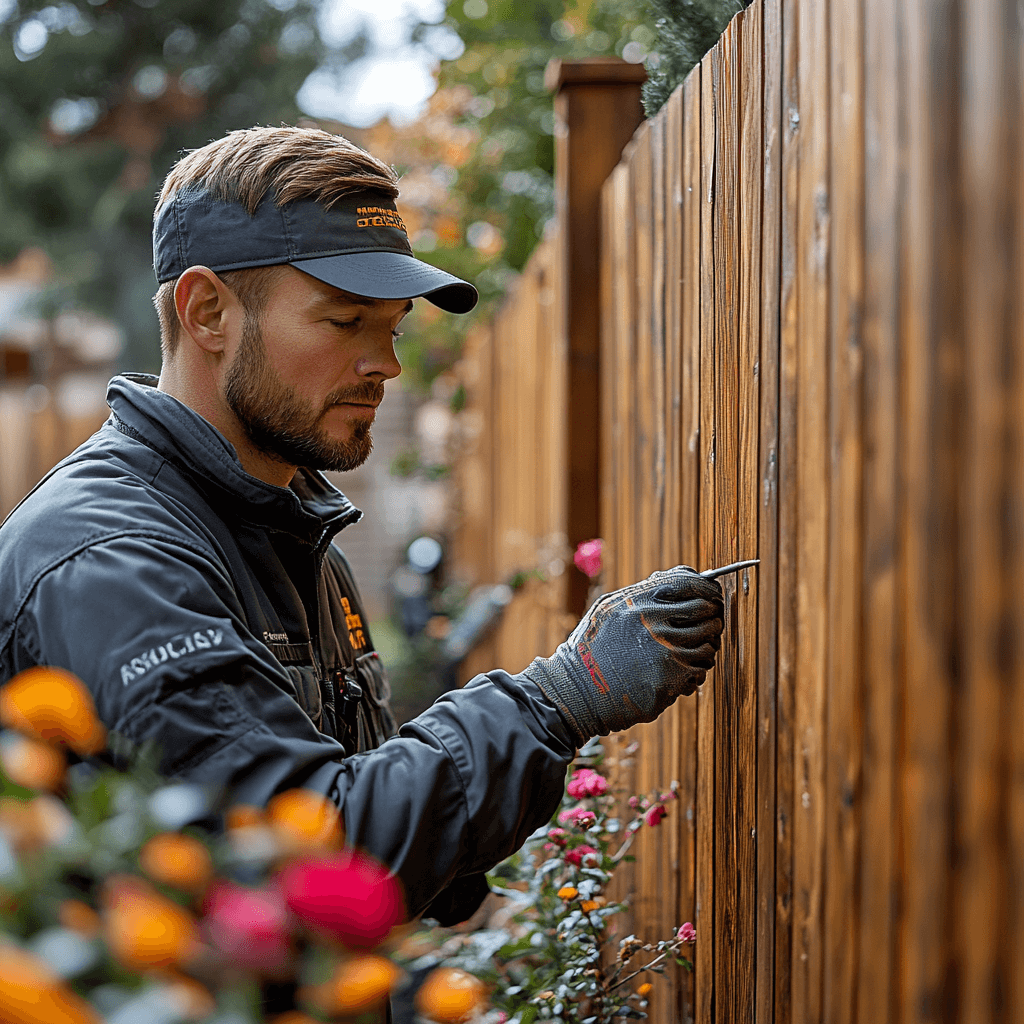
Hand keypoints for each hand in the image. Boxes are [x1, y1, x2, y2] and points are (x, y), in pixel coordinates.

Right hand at [521, 566, 723, 745]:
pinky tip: (680, 673)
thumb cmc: (594, 648)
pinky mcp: (670, 678)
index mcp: (638, 601)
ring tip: (688, 652)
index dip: (708, 589)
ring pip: (709, 642)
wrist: (578, 690)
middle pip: (706, 611)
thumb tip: (684, 575)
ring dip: (705, 647)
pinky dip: (696, 671)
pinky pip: (701, 668)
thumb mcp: (610, 609)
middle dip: (712, 618)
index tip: (711, 597)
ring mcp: (663, 651)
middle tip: (708, 625)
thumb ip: (645, 592)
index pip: (691, 583)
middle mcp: (653, 622)